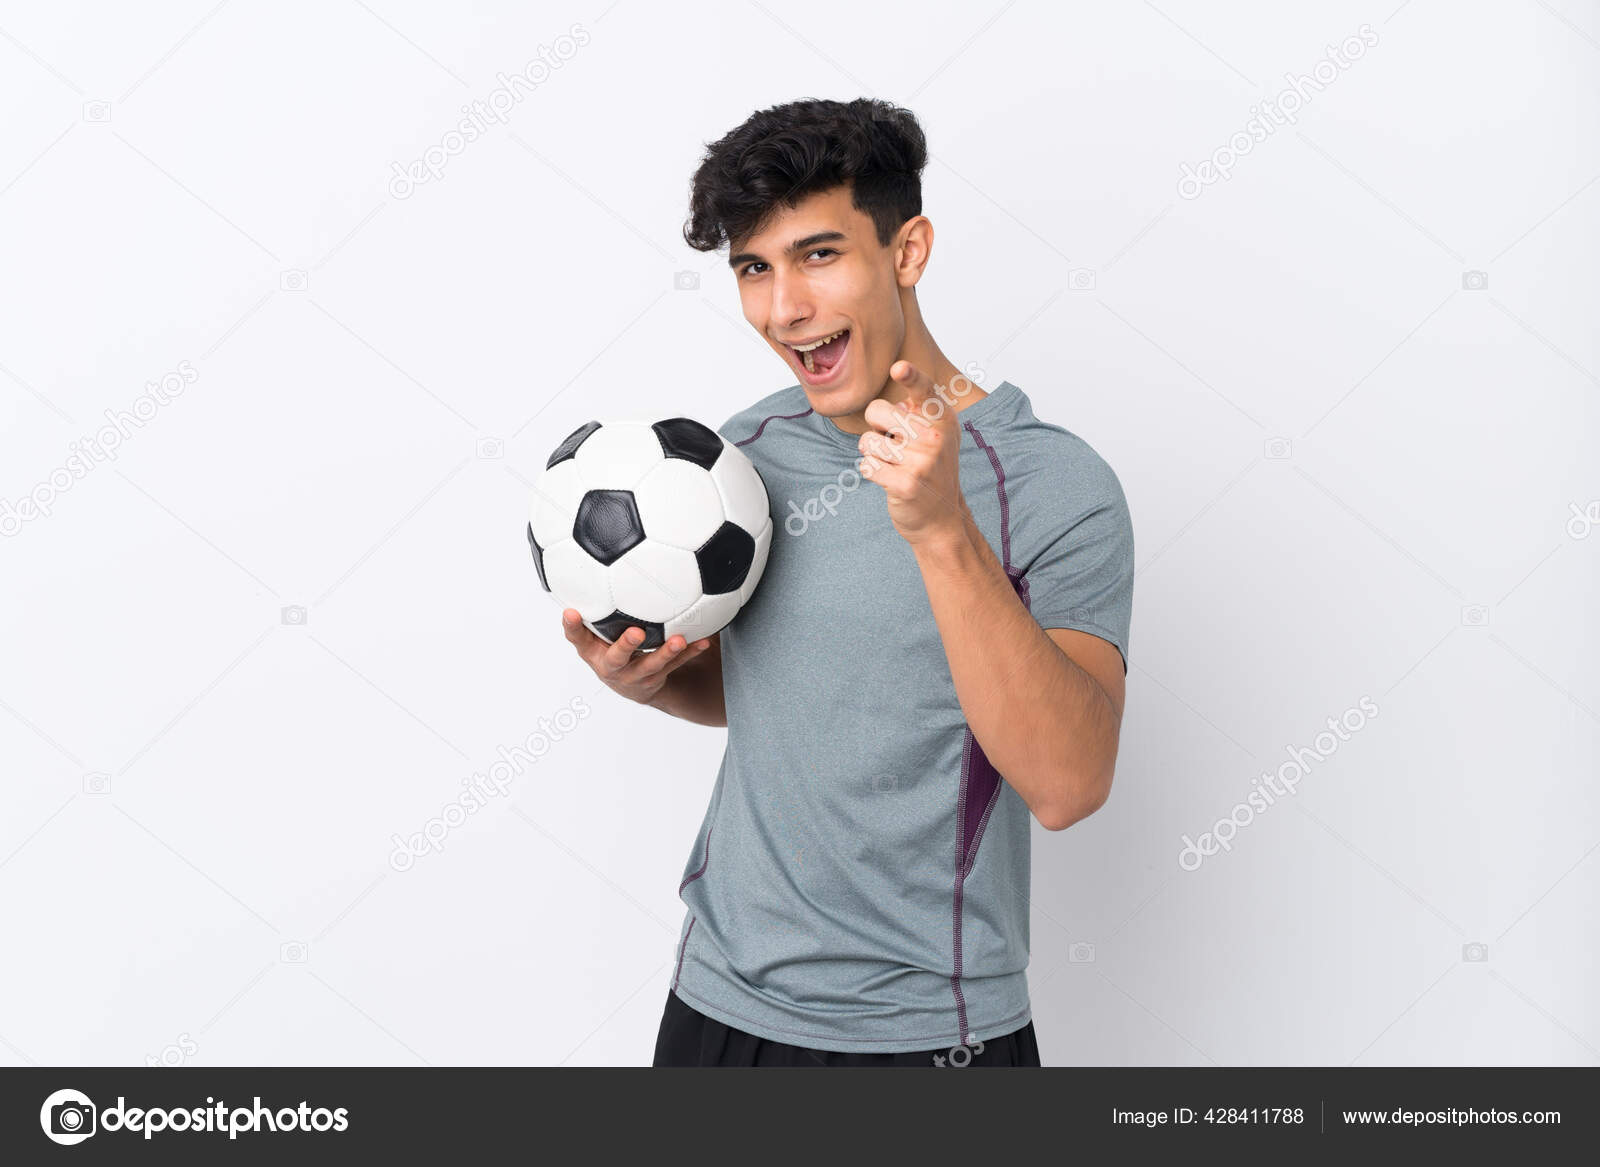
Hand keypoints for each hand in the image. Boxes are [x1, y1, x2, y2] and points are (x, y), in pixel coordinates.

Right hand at [561, 609, 711, 704]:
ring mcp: (635, 675)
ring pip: (652, 664)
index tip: (570, 612)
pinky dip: (690, 651)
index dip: (571, 627)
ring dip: (667, 652)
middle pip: (617, 658)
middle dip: (626, 645)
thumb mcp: (595, 636)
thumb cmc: (611, 649)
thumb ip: (591, 611)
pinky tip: (704, 640)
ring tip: (679, 640)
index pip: (577, 639)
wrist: (634, 686)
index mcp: (593, 652)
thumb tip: (585, 567)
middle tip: (636, 633)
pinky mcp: (657, 677)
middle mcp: (612, 666)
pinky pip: (676, 664)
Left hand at [857, 360, 971, 545]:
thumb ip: (919, 410)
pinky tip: (889, 479)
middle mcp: (936, 438)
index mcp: (943, 419)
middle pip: (877, 411)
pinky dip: (871, 472)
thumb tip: (891, 386)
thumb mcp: (937, 435)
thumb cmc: (931, 469)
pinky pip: (866, 466)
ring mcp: (922, 462)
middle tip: (894, 444)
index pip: (924, 389)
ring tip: (894, 464)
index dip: (910, 376)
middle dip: (876, 427)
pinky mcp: (905, 484)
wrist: (941, 519)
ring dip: (873, 453)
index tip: (898, 368)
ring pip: (868, 441)